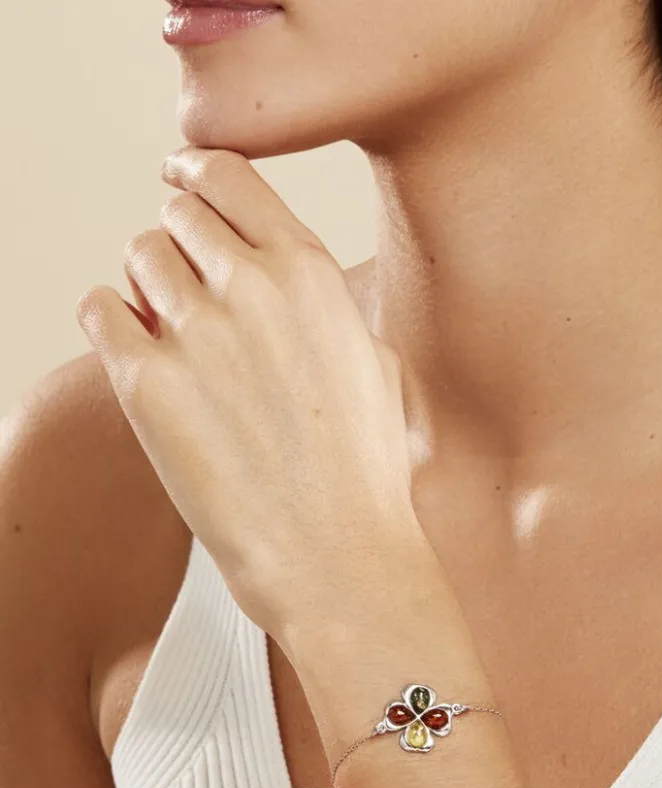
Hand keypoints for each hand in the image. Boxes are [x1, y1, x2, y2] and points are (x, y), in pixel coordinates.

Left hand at [75, 147, 424, 636]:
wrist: (338, 553)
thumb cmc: (364, 474)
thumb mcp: (375, 365)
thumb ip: (324, 306)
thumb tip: (287, 283)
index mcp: (311, 276)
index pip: (234, 175)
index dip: (202, 173)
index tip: (185, 178)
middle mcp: (253, 288)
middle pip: (180, 214)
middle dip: (181, 241)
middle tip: (188, 280)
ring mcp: (196, 333)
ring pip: (139, 256)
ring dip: (150, 284)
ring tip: (175, 334)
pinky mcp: (146, 383)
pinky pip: (99, 310)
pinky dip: (112, 322)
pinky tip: (141, 353)